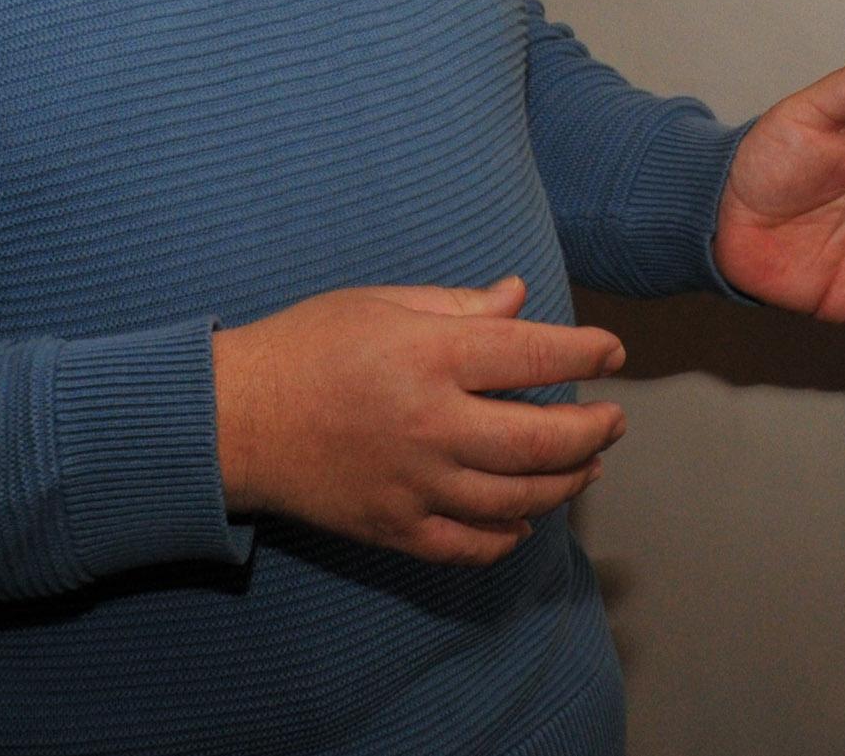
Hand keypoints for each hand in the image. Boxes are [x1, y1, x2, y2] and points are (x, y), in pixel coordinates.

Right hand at [211, 276, 624, 564]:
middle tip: (613, 419)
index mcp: (430, 357)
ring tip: (587, 466)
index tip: (611, 351)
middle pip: (542, 439)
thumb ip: (457, 306)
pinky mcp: (395, 527)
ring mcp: (415, 484)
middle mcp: (432, 424)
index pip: (535, 355)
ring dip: (565, 483)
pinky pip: (469, 545)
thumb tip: (518, 298)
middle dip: (593, 430)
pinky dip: (507, 537)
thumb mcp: (380, 303)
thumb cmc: (305, 346)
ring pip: (518, 498)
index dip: (586, 353)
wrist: (231, 419)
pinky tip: (524, 521)